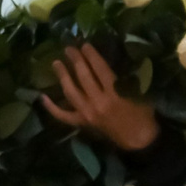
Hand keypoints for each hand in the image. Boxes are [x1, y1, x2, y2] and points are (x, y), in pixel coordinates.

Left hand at [43, 45, 159, 151]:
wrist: (138, 140)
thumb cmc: (142, 114)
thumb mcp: (139, 94)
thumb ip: (124, 80)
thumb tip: (108, 65)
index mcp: (116, 94)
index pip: (100, 69)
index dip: (91, 56)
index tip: (85, 45)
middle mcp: (98, 102)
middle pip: (84, 77)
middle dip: (76, 61)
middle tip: (69, 49)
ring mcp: (88, 113)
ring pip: (71, 92)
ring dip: (63, 76)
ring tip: (56, 63)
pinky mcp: (83, 122)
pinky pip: (64, 115)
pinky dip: (52, 107)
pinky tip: (42, 97)